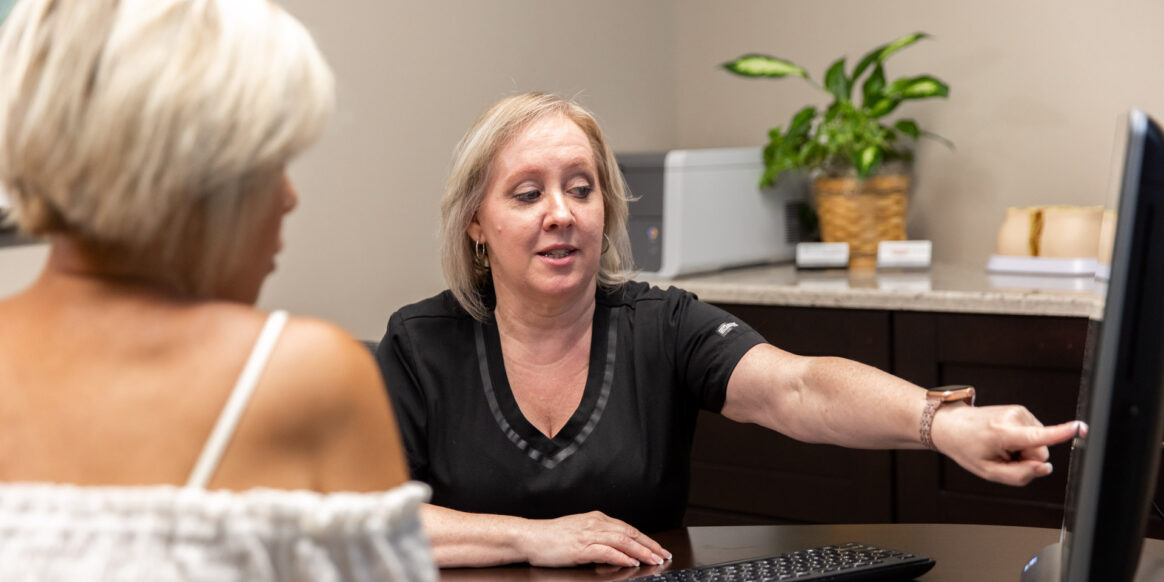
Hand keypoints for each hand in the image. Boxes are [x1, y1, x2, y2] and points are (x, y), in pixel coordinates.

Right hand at [518, 511, 670, 567]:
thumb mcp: (579, 531)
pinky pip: (606, 551)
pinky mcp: (580, 547)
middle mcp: (594, 523)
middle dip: (649, 545)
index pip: (627, 528)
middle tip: (663, 555)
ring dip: (641, 551)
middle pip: (629, 533)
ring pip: (622, 541)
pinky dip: (620, 556)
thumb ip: (598, 537)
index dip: (646, 538)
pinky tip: (631, 562)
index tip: (658, 548)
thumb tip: (617, 548)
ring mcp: (588, 535)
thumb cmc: (552, 537)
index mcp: (596, 518)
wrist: (530, 537)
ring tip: (653, 559)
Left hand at [931, 404, 1081, 485]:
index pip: (1038, 436)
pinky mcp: (1022, 411)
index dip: (1061, 433)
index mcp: (1003, 433)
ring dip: (1022, 450)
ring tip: (999, 446)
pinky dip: (1021, 441)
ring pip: (1038, 444)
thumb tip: (1045, 468)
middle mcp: (1014, 418)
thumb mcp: (988, 471)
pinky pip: (1034, 435)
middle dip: (1025, 459)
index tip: (1080, 427)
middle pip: (1040, 451)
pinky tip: (1003, 439)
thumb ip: (1018, 475)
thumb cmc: (967, 447)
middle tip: (1002, 456)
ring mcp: (1019, 412)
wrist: (952, 424)